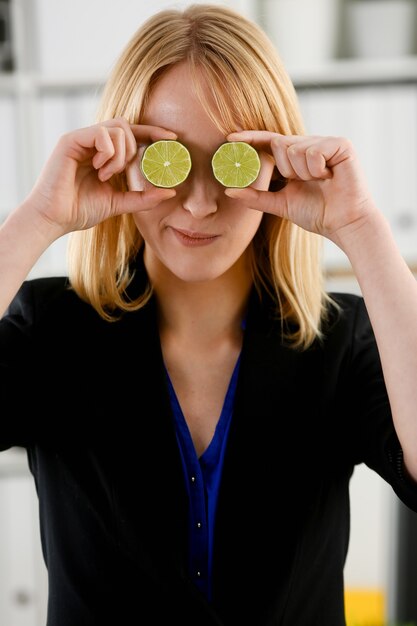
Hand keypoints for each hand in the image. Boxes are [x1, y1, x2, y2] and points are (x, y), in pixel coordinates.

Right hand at [24, 118, 176, 237]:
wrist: (55, 219)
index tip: (173, 138)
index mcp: (104, 153)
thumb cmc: (80, 210)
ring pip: (117, 128)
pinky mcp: (71, 140)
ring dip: (119, 154)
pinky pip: (102, 133)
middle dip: (132, 149)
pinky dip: (107, 152)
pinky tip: (98, 169)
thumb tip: (171, 192)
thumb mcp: (119, 203)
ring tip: (105, 174)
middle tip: (120, 172)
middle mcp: (93, 142)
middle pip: (127, 126)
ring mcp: (82, 139)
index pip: (132, 134)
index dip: (153, 132)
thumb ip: (143, 197)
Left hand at [225, 131, 377, 245]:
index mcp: (295, 159)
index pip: (268, 143)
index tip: (230, 139)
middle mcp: (309, 146)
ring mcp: (324, 143)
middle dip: (285, 169)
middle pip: (278, 144)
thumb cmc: (317, 214)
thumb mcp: (280, 204)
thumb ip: (256, 197)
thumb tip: (229, 191)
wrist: (344, 223)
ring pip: (294, 148)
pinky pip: (312, 150)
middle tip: (301, 182)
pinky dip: (316, 168)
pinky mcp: (340, 144)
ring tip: (320, 181)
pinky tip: (329, 176)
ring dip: (301, 172)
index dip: (250, 139)